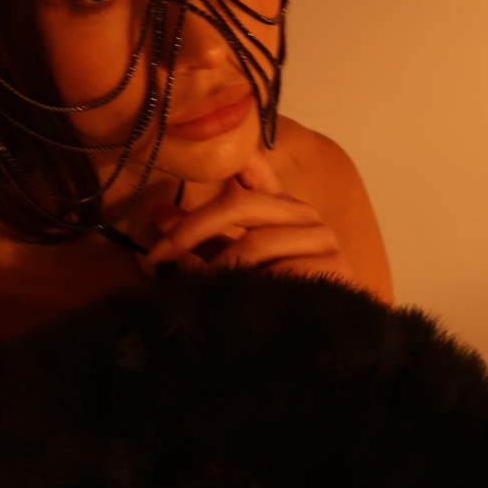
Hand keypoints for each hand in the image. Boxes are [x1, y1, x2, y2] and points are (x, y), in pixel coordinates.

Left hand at [142, 151, 354, 283]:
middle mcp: (304, 214)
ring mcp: (320, 240)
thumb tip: (159, 213)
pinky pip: (274, 274)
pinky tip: (228, 298)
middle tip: (157, 253)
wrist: (324, 337)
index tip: (198, 150)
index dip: (231, 156)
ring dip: (213, 267)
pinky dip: (243, 287)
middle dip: (191, 228)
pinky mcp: (330, 269)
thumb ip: (202, 236)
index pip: (257, 167)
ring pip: (254, 243)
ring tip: (190, 287)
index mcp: (281, 205)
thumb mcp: (231, 260)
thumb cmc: (275, 294)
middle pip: (240, 204)